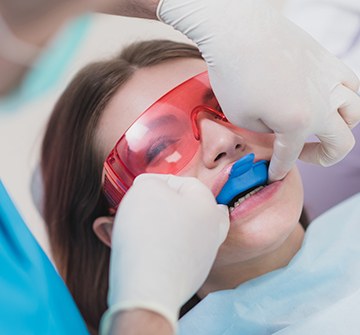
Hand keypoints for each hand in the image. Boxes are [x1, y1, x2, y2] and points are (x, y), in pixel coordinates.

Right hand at [100, 174, 228, 333]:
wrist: (149, 288)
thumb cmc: (148, 233)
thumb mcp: (145, 190)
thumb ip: (151, 182)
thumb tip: (152, 188)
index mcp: (207, 205)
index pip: (184, 182)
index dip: (158, 181)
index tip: (138, 189)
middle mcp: (212, 229)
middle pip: (191, 208)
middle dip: (168, 204)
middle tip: (148, 206)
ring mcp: (204, 255)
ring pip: (186, 231)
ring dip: (166, 225)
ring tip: (143, 226)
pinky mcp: (192, 275)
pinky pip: (178, 253)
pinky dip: (165, 247)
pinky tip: (149, 247)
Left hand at [157, 0, 359, 180]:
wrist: (238, 30)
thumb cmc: (234, 74)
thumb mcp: (241, 117)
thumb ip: (266, 131)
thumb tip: (278, 128)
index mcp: (298, 123)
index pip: (291, 156)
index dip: (279, 169)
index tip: (272, 175)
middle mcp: (322, 104)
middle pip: (342, 143)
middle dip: (323, 157)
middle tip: (303, 155)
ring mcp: (329, 79)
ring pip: (355, 112)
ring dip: (341, 127)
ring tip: (320, 127)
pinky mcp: (327, 59)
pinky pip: (351, 83)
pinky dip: (344, 97)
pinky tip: (327, 97)